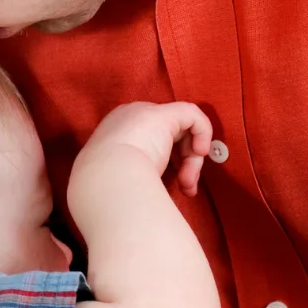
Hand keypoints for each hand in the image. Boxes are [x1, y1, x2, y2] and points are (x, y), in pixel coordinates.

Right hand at [74, 101, 212, 196]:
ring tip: (187, 183)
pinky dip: (203, 132)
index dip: (169, 163)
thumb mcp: (121, 182)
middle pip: (168, 136)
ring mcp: (144, 114)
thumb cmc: (109, 191)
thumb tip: (153, 193)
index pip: (150, 142)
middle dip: (183, 163)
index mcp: (115, 136)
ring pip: (181, 130)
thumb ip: (138, 178)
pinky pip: (192, 114)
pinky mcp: (162, 114)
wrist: (104, 183)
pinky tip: (199, 153)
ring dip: (191, 159)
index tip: (176, 186)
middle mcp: (128, 119)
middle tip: (185, 187)